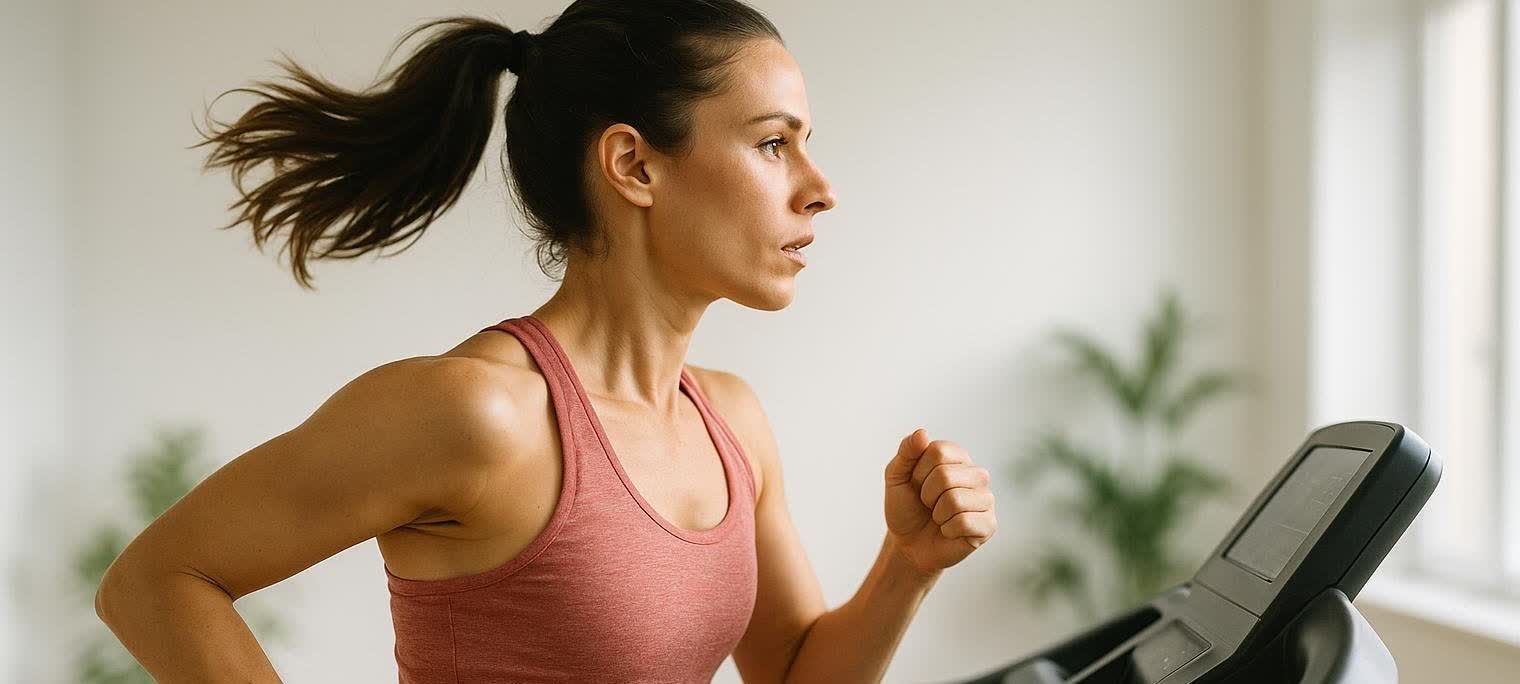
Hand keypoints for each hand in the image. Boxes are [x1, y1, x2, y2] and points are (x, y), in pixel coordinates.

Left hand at [883, 428, 997, 575]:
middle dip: (926, 495)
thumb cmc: (906, 508)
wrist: (909, 545)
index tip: (917, 484)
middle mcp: (977, 474)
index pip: (938, 451)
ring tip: (938, 517)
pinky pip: (964, 522)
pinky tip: (949, 531)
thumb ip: (906, 452)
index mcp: (958, 456)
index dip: (918, 472)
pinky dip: (947, 530)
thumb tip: (922, 432)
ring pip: (955, 500)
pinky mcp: (989, 525)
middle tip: (927, 504)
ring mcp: (986, 499)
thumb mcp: (896, 476)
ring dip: (937, 513)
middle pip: (946, 475)